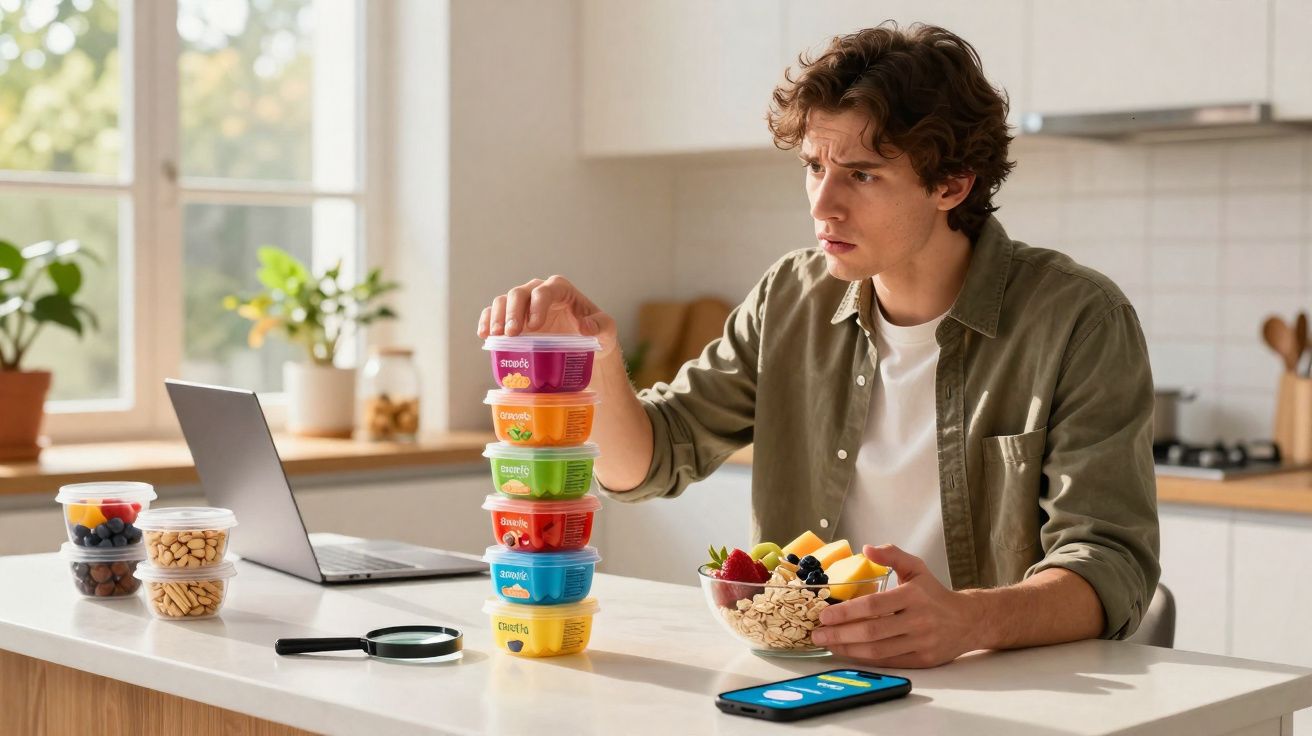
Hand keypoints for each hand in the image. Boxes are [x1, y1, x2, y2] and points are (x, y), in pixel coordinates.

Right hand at [476, 275, 617, 357]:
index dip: (537, 305)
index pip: (545, 290)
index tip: (535, 326)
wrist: (584, 343)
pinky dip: (486, 320)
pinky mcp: (512, 317)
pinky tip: (484, 335)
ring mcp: (523, 304)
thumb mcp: (606, 330)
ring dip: (497, 316)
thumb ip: (600, 326)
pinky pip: (493, 312)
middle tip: (512, 334)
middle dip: (513, 312)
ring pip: (504, 300)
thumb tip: (585, 327)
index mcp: (560, 289)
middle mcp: (538, 291)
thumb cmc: (596, 332)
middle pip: (520, 293)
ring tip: (496, 336)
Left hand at [810, 544, 982, 667]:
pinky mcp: (923, 660)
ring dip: (849, 649)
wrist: (968, 621)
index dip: (847, 612)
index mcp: (913, 595)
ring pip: (878, 651)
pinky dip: (866, 660)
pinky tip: (849, 653)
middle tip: (818, 633)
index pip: (874, 606)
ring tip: (828, 644)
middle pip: (872, 631)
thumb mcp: (916, 568)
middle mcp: (918, 620)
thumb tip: (867, 548)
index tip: (825, 615)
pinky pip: (889, 662)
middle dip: (840, 634)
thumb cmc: (934, 593)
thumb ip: (892, 555)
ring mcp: (921, 643)